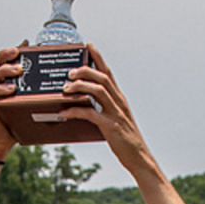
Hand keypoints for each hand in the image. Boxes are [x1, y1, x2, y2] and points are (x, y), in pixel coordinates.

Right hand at [0, 45, 24, 160]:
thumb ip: (33, 93)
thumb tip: (53, 86)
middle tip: (18, 52)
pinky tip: (11, 88)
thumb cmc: (15, 122)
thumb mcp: (26, 104)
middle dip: (6, 55)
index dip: (13, 50)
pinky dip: (1, 90)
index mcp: (1, 81)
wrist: (1, 142)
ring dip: (5, 70)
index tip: (26, 43)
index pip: (4, 60)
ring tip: (17, 69)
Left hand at [59, 44, 152, 173]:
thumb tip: (88, 105)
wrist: (139, 157)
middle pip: (103, 77)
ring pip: (98, 91)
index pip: (109, 73)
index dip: (98, 58)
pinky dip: (76, 110)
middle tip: (70, 72)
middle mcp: (119, 102)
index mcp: (120, 99)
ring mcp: (115, 113)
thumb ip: (105, 110)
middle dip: (85, 70)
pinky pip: (91, 114)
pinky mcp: (110, 126)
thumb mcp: (117, 120)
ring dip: (80, 86)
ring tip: (66, 87)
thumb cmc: (126, 141)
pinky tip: (65, 112)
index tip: (88, 46)